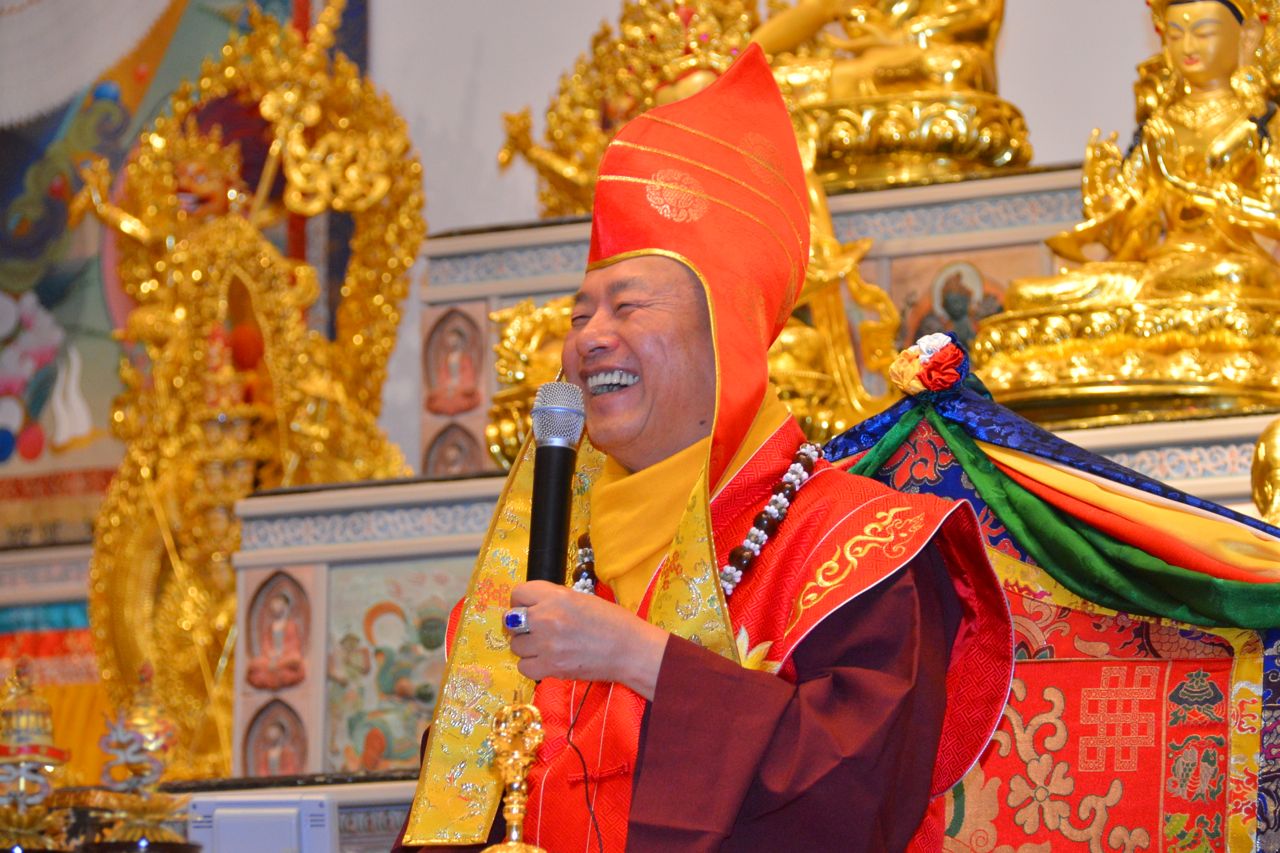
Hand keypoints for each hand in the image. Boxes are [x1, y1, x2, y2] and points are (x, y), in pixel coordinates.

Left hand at [506, 581, 667, 699]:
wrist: (630, 650)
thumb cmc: (612, 621)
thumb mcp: (581, 598)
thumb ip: (553, 600)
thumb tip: (531, 607)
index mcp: (556, 596)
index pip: (518, 593)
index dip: (521, 601)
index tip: (528, 608)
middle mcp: (547, 618)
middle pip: (510, 620)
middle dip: (519, 624)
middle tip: (534, 629)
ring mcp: (546, 645)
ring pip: (515, 645)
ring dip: (526, 646)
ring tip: (544, 646)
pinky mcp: (551, 668)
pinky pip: (523, 667)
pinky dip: (531, 665)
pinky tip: (546, 660)